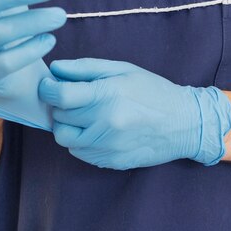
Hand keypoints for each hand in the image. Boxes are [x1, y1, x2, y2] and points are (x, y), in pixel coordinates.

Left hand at [37, 58, 230, 169]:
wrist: (184, 123)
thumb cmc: (153, 91)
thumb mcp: (123, 70)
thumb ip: (86, 68)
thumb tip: (55, 68)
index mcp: (107, 96)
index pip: (59, 95)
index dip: (47, 89)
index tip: (49, 85)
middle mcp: (104, 124)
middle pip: (58, 117)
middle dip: (60, 106)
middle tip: (75, 97)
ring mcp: (106, 146)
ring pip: (64, 138)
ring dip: (68, 125)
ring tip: (85, 115)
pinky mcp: (109, 162)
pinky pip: (78, 152)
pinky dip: (81, 140)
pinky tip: (96, 129)